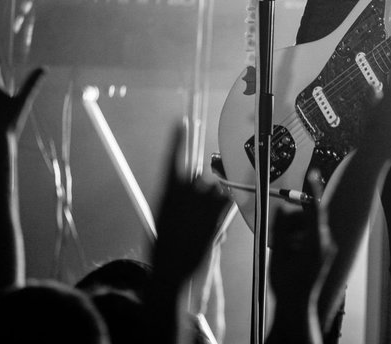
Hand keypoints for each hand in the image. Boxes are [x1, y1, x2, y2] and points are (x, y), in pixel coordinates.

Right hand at [151, 124, 233, 288]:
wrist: (172, 269)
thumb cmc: (166, 243)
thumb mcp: (164, 215)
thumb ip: (180, 195)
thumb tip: (198, 183)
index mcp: (167, 192)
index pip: (172, 158)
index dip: (178, 139)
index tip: (182, 121)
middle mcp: (186, 194)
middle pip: (201, 177)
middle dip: (201, 190)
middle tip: (193, 214)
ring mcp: (204, 204)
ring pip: (216, 189)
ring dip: (213, 201)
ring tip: (200, 223)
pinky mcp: (219, 214)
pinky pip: (226, 201)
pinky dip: (222, 208)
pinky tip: (209, 224)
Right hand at [269, 171, 333, 302]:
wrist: (297, 307)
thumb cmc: (286, 283)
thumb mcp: (278, 254)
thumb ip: (280, 229)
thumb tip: (282, 209)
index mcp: (315, 242)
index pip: (315, 209)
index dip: (313, 190)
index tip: (313, 173)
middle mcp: (325, 243)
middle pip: (308, 217)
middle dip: (292, 220)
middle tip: (278, 237)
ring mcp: (326, 248)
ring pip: (308, 226)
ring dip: (294, 231)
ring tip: (284, 250)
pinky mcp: (324, 252)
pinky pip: (310, 236)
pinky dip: (298, 238)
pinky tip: (290, 253)